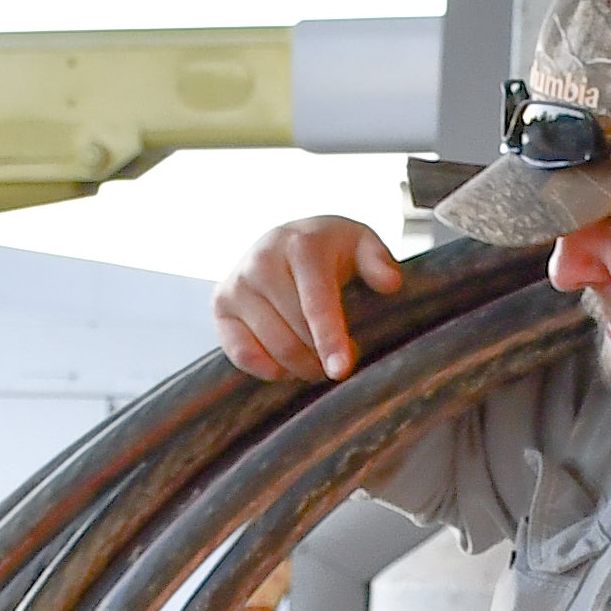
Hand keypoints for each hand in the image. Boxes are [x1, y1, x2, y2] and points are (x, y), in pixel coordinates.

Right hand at [217, 215, 407, 381]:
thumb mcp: (360, 244)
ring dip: (300, 366)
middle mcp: (262, 260)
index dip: (329, 338)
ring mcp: (237, 282)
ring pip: (272, 347)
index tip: (341, 370)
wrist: (286, 240)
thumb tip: (390, 283)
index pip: (315, 301)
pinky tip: (286, 364)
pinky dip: (268, 369)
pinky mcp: (220, 303)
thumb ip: (378, 261)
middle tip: (338, 365)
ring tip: (317, 363)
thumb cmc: (330, 249)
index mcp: (301, 245)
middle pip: (294, 332)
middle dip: (320, 358)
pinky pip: (241, 354)